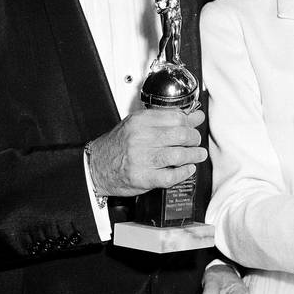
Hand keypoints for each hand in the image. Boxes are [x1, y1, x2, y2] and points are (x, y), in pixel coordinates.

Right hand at [86, 106, 206, 197]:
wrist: (96, 166)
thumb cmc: (118, 145)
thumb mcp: (139, 124)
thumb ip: (168, 119)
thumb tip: (195, 115)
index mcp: (140, 121)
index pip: (176, 117)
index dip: (190, 123)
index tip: (193, 126)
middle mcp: (141, 138)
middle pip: (181, 135)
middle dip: (194, 139)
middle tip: (196, 141)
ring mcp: (142, 159)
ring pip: (179, 155)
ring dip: (194, 155)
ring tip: (198, 155)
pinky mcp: (143, 178)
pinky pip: (171, 176)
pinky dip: (184, 172)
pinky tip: (187, 169)